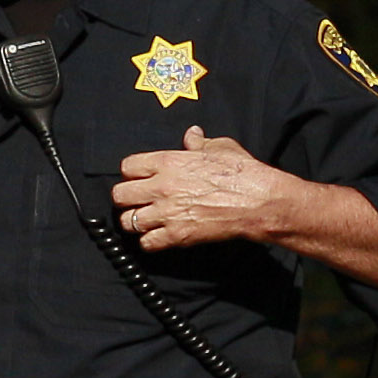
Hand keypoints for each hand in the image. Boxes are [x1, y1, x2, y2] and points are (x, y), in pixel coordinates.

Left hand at [112, 127, 299, 253]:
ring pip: (128, 222)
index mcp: (169, 162)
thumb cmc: (243, 173)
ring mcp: (166, 213)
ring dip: (135, 222)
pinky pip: (146, 243)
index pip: (127, 166)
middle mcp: (161, 187)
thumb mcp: (221, 147)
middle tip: (137, 201)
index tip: (139, 178)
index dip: (132, 173)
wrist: (258, 202)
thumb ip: (199, 143)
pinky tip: (159, 235)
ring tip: (147, 220)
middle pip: (119, 195)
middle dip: (126, 199)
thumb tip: (191, 135)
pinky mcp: (176, 235)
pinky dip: (149, 241)